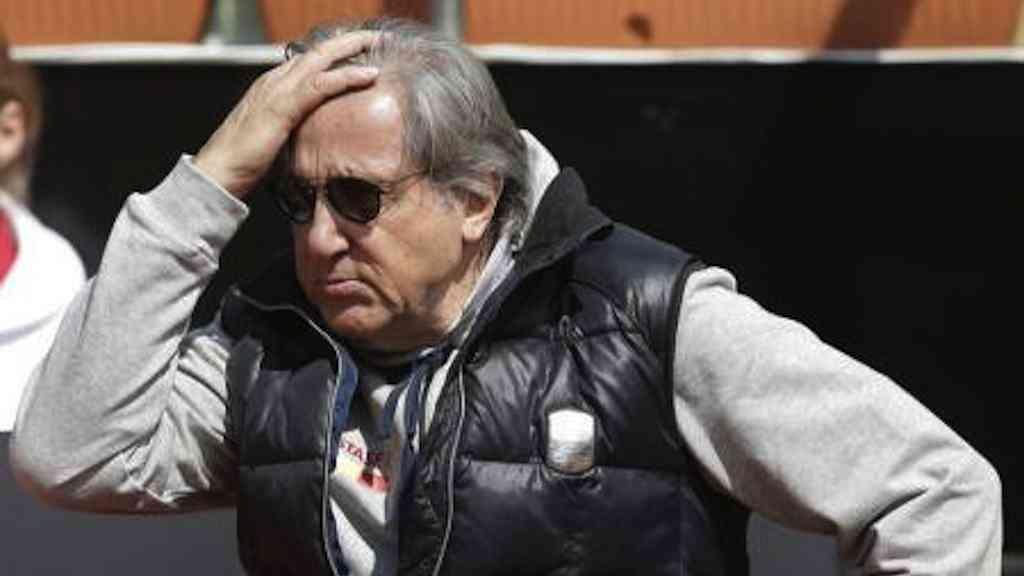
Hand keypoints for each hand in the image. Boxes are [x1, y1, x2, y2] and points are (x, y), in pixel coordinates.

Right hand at [195, 32, 379, 197]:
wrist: (218, 173)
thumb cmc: (244, 162)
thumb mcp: (275, 139)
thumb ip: (293, 129)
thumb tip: (316, 139)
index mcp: (271, 87)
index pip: (307, 61)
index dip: (334, 53)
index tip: (360, 50)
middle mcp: (273, 82)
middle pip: (316, 52)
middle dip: (347, 41)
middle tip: (374, 37)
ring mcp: (276, 91)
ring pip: (320, 59)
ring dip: (351, 48)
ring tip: (375, 42)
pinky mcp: (282, 108)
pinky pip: (320, 85)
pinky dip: (346, 76)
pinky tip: (368, 74)